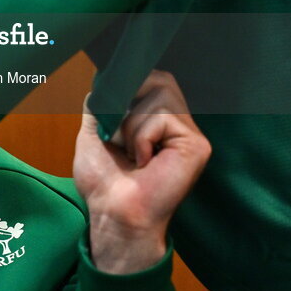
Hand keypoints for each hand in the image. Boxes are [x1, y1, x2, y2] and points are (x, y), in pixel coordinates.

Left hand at [73, 70, 210, 273]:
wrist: (113, 213)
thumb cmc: (103, 182)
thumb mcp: (93, 131)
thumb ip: (100, 103)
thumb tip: (106, 78)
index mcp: (157, 120)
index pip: (153, 77)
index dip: (132, 82)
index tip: (112, 104)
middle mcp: (177, 123)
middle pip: (160, 78)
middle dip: (129, 103)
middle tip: (119, 137)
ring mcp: (189, 133)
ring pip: (160, 96)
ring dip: (133, 125)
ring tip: (134, 154)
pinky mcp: (197, 144)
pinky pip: (164, 116)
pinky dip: (143, 137)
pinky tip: (145, 162)